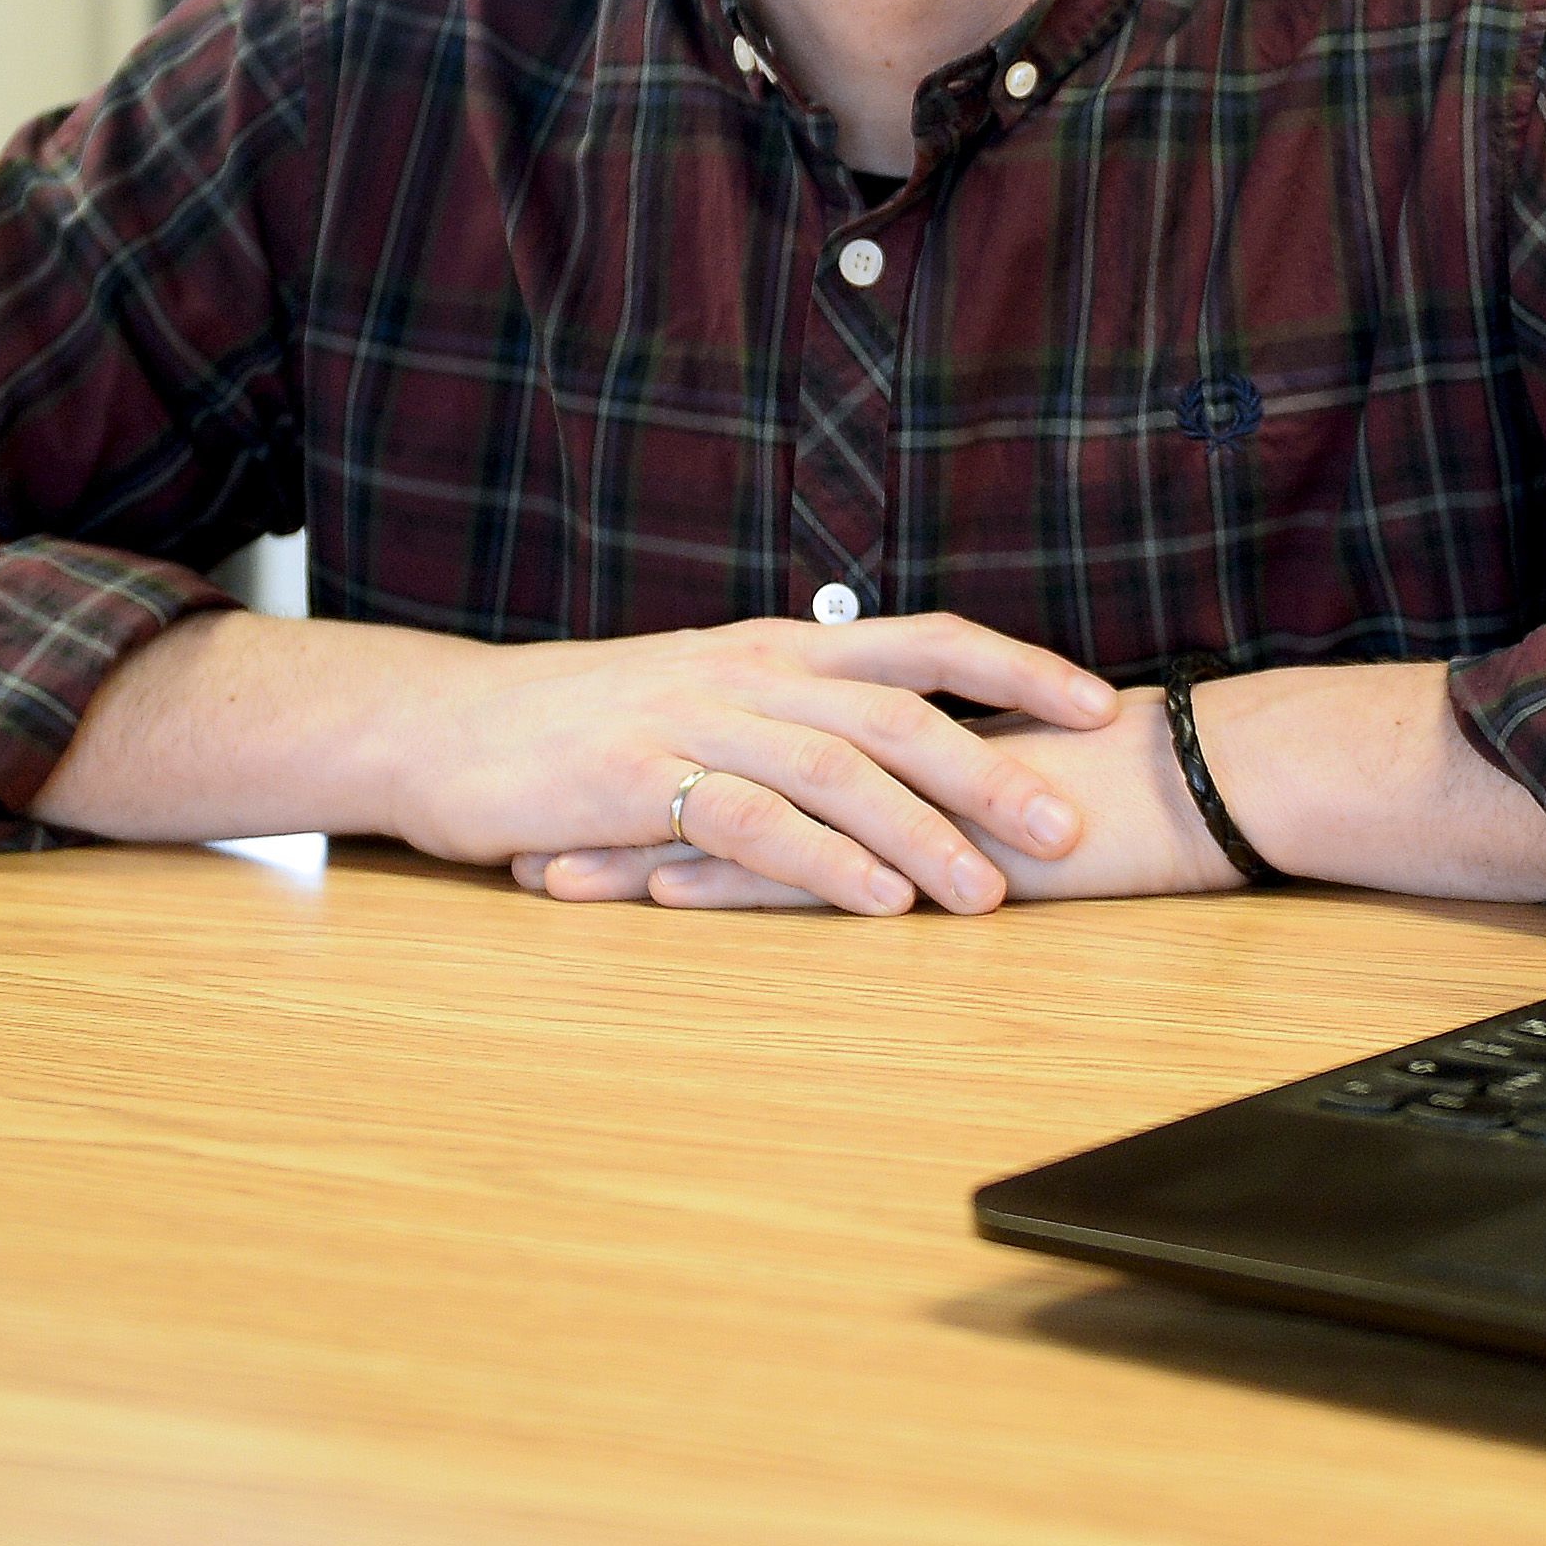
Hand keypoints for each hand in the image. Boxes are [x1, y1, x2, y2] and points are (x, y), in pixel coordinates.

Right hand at [419, 612, 1113, 913]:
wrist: (442, 726)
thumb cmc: (583, 724)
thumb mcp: (707, 694)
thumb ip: (798, 712)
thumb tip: (903, 748)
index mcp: (778, 647)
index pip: (924, 641)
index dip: (1018, 668)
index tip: (1103, 704)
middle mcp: (751, 672)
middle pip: (902, 711)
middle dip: (997, 769)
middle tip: (1070, 830)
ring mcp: (694, 721)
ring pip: (838, 768)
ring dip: (924, 832)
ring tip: (990, 895)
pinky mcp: (638, 780)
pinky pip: (752, 820)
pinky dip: (824, 863)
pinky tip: (877, 904)